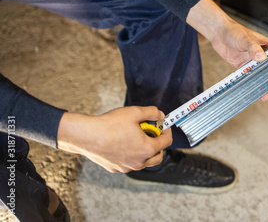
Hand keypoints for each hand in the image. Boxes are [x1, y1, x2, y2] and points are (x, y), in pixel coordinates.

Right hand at [57, 106, 171, 172]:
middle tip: (152, 133)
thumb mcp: (135, 112)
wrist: (87, 136)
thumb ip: (152, 112)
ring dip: (145, 151)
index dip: (167, 131)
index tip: (163, 125)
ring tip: (137, 137)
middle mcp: (139, 162)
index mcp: (147, 149)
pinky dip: (131, 155)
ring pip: (144, 162)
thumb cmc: (110, 124)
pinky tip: (123, 143)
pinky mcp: (116, 168)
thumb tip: (160, 114)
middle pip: (158, 157)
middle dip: (158, 145)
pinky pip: (129, 163)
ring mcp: (127, 167)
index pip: (166, 142)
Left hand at [187, 0, 267, 100]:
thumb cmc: (235, 31)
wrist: (219, 33)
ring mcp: (253, 62)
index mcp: (267, 46)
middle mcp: (262, 55)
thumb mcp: (246, 39)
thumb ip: (254, 48)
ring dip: (264, 85)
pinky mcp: (243, 67)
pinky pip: (250, 77)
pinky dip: (252, 84)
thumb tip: (262, 57)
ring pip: (262, 75)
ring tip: (266, 95)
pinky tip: (254, 91)